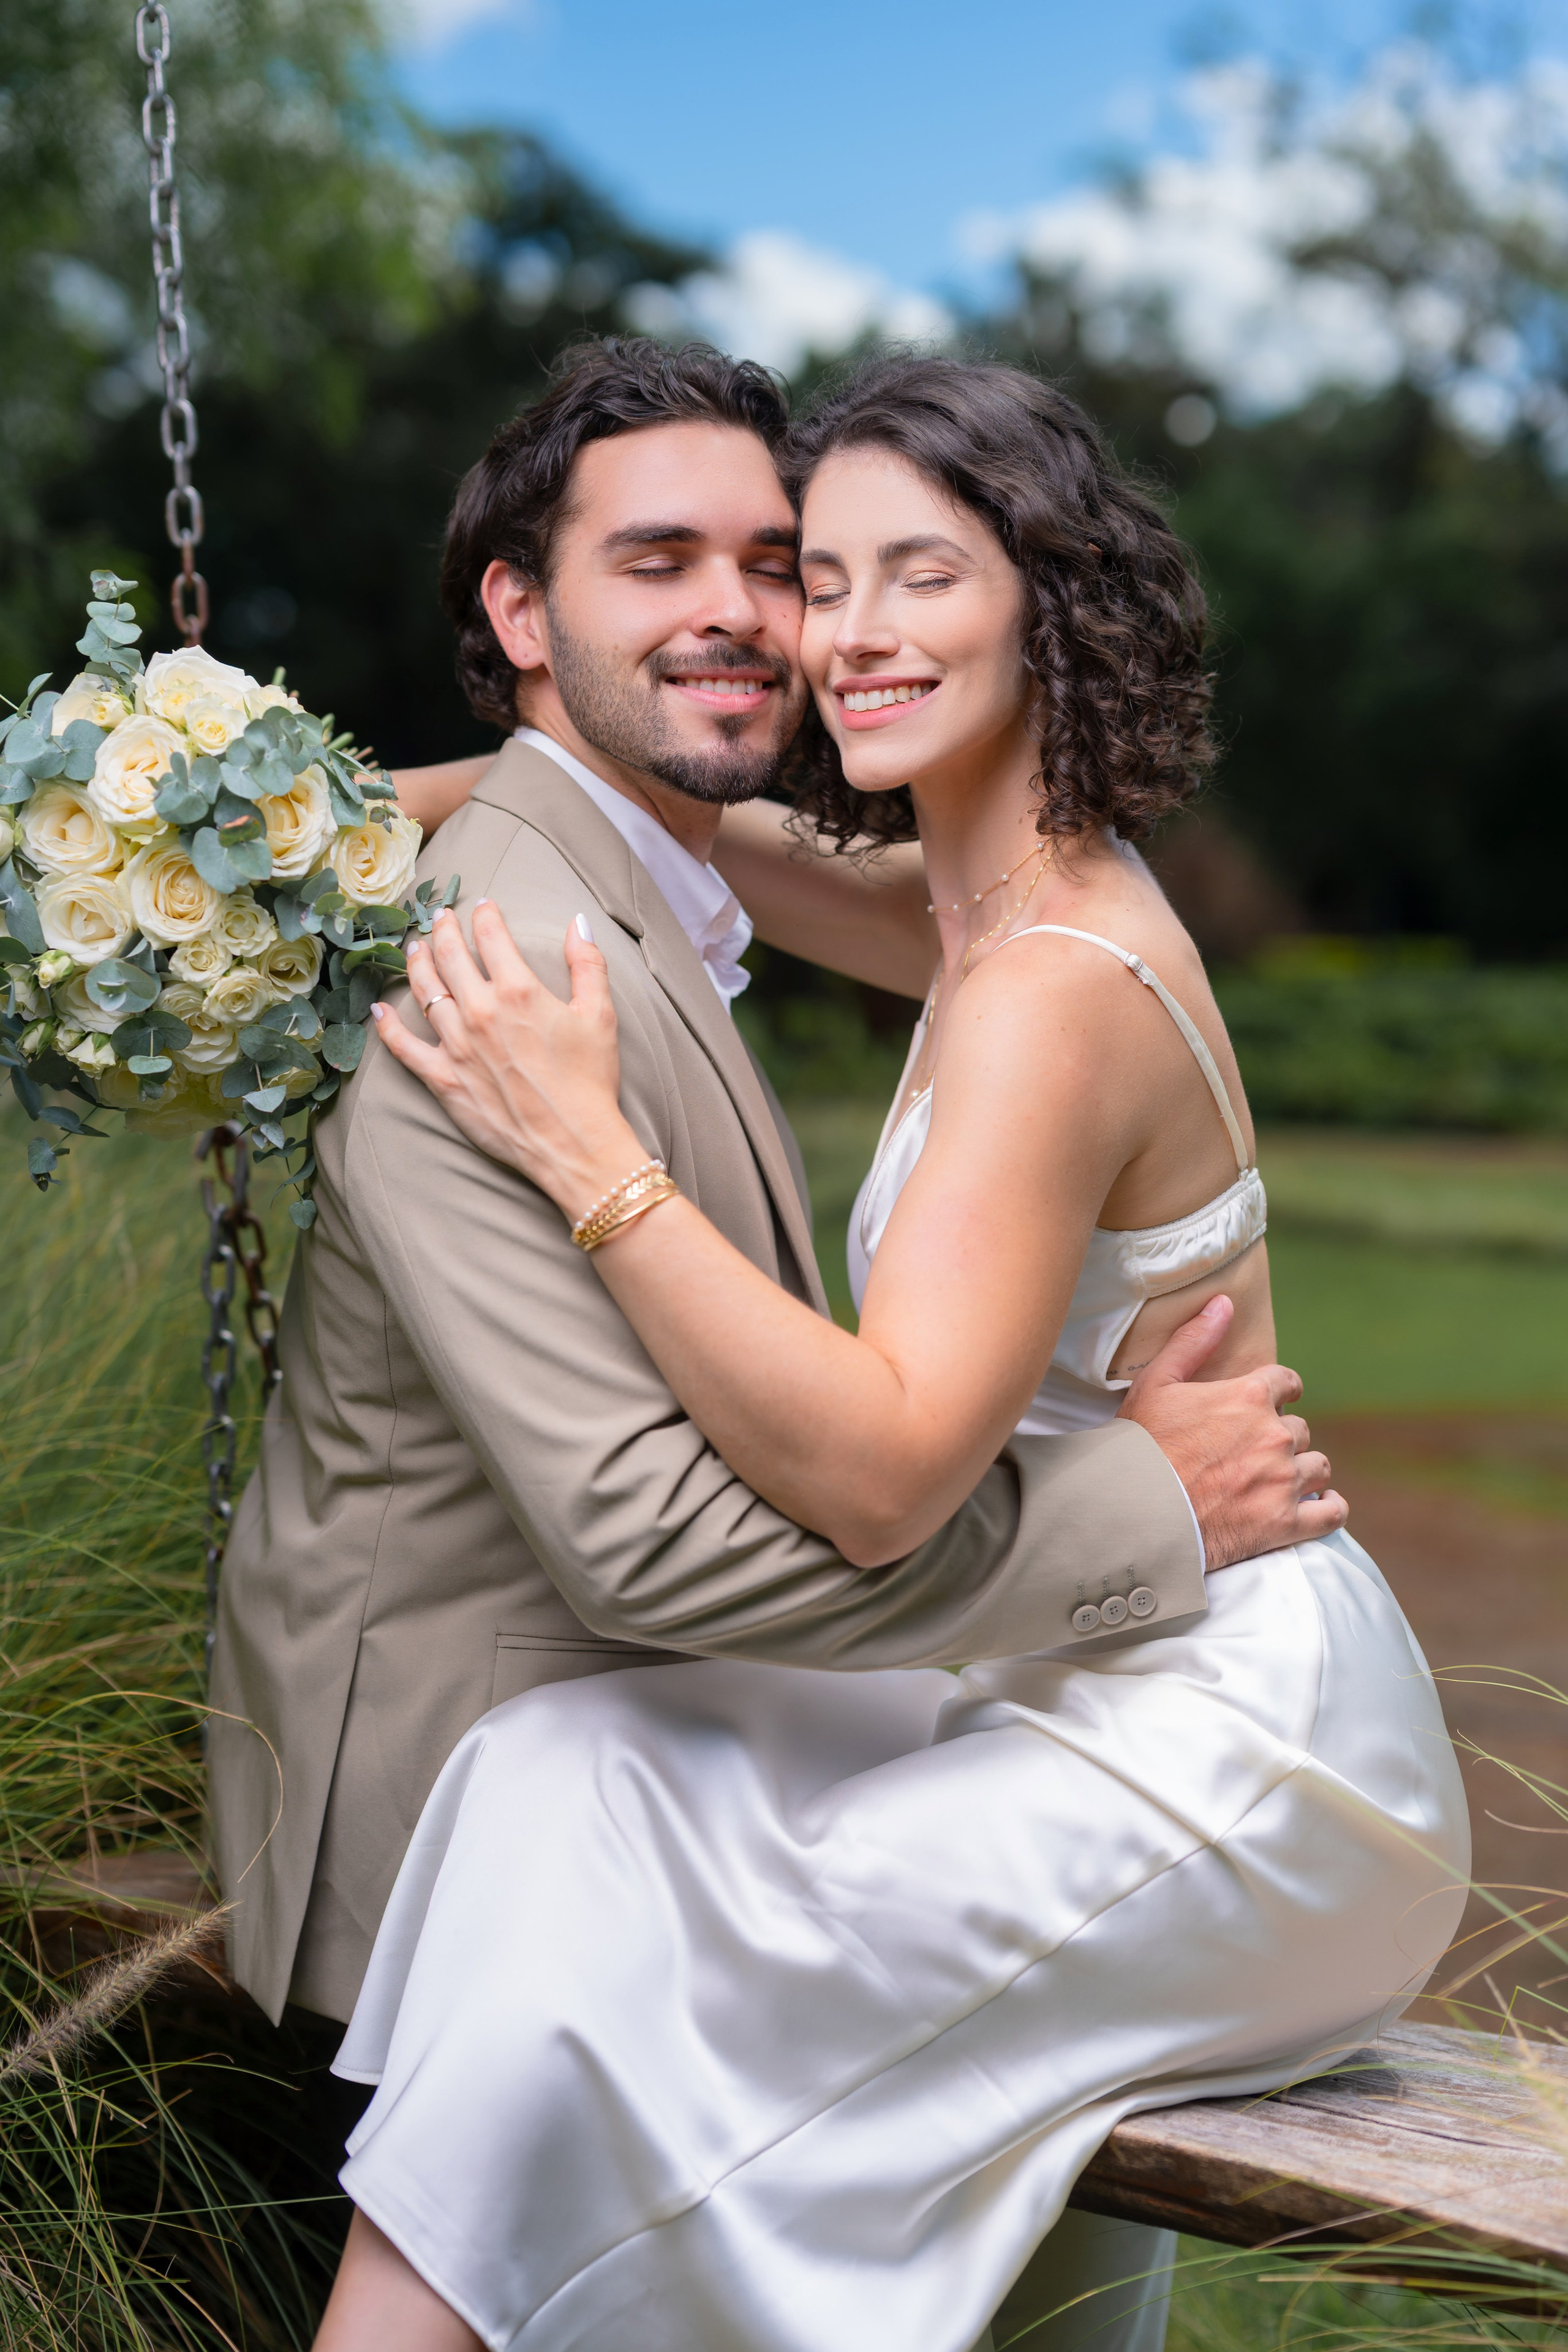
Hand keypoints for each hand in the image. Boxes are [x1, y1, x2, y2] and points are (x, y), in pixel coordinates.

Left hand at [372, 904, 642, 1220]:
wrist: (574, 1143)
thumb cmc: (591, 1081)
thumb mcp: (600, 1015)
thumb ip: (587, 962)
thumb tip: (578, 921)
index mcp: (519, 990)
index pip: (492, 937)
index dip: (485, 915)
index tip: (482, 905)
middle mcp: (481, 1012)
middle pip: (450, 956)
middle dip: (443, 929)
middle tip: (440, 917)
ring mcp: (457, 1046)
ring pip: (425, 992)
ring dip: (417, 964)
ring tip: (415, 948)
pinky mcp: (443, 1079)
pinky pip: (404, 1048)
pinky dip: (387, 1028)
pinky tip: (379, 1011)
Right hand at [1117, 1296, 1347, 1567]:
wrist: (1136, 1513)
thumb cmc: (1141, 1446)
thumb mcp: (1156, 1383)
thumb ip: (1194, 1340)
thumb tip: (1224, 1302)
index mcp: (1248, 1397)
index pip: (1287, 1382)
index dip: (1280, 1390)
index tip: (1274, 1400)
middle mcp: (1274, 1436)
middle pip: (1299, 1429)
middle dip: (1281, 1436)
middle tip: (1255, 1451)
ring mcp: (1284, 1481)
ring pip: (1317, 1466)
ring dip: (1302, 1470)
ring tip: (1280, 1480)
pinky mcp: (1286, 1523)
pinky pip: (1331, 1513)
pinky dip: (1329, 1508)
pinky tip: (1319, 1504)